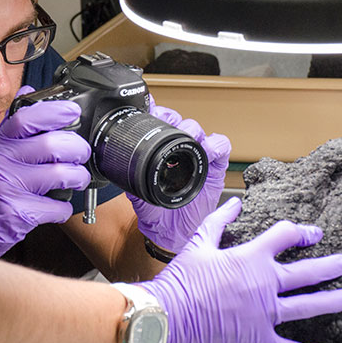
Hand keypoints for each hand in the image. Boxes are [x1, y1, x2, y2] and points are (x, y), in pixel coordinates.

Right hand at [0, 87, 91, 256]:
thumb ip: (15, 124)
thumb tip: (30, 92)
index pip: (25, 118)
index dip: (53, 112)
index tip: (72, 111)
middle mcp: (1, 162)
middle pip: (51, 145)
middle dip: (76, 148)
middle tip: (81, 152)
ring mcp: (9, 188)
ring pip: (60, 174)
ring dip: (78, 176)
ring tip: (77, 177)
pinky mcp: (19, 212)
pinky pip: (57, 205)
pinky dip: (65, 206)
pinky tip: (59, 203)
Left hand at [128, 96, 230, 253]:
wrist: (172, 234)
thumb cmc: (156, 213)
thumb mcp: (138, 195)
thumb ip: (131, 180)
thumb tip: (118, 167)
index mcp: (161, 153)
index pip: (161, 125)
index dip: (157, 113)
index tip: (151, 108)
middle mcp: (180, 152)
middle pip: (181, 123)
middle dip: (176, 119)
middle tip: (170, 123)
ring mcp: (199, 157)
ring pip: (201, 131)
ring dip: (195, 130)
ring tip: (190, 137)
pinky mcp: (216, 167)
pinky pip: (222, 147)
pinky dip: (217, 144)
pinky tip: (209, 150)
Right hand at [141, 197, 341, 342]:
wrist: (166, 315)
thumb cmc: (179, 280)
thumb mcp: (198, 243)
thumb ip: (219, 221)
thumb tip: (234, 204)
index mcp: (250, 257)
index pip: (284, 236)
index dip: (300, 232)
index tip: (310, 233)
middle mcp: (263, 283)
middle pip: (307, 272)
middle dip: (330, 265)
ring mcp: (263, 313)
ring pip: (307, 306)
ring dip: (332, 301)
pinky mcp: (257, 338)